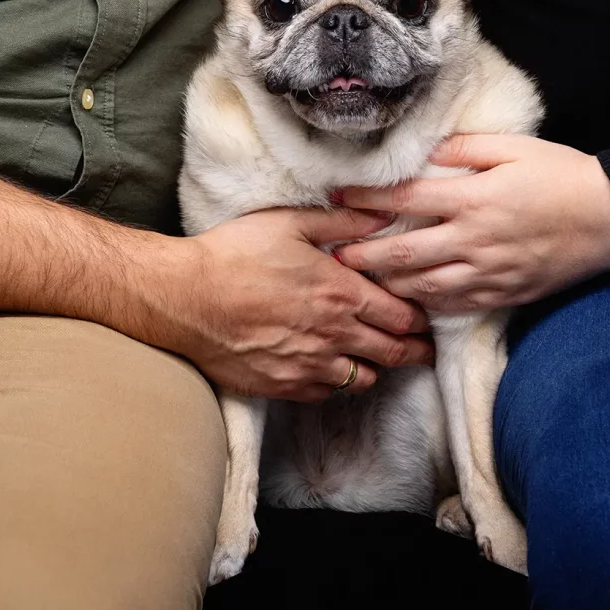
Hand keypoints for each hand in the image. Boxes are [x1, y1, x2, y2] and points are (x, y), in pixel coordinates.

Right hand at [159, 206, 432, 400]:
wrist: (183, 299)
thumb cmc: (233, 255)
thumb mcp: (289, 223)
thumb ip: (342, 222)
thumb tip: (382, 215)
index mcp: (341, 292)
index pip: (401, 315)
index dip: (420, 319)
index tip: (426, 318)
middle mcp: (333, 335)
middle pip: (393, 352)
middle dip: (416, 351)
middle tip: (426, 351)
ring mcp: (309, 365)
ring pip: (364, 379)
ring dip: (376, 368)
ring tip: (379, 359)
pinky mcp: (284, 386)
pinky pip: (327, 394)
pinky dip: (338, 383)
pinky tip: (333, 370)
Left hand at [336, 134, 609, 312]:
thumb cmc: (561, 176)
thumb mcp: (513, 148)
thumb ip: (465, 148)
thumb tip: (428, 151)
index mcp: (473, 198)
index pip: (405, 199)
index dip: (366, 199)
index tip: (337, 197)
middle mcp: (474, 239)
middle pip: (404, 252)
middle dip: (363, 256)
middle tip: (333, 258)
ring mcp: (488, 271)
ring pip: (424, 286)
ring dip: (388, 285)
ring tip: (362, 283)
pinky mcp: (503, 293)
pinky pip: (455, 305)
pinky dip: (427, 305)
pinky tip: (410, 301)